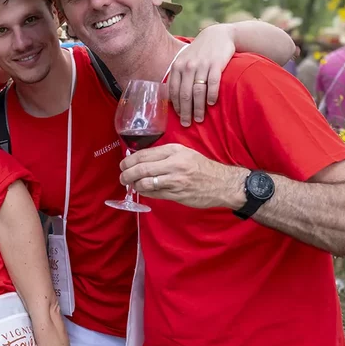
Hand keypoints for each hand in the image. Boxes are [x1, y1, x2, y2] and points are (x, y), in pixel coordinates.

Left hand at [119, 143, 245, 209]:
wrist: (222, 183)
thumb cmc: (202, 167)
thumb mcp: (184, 152)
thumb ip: (164, 154)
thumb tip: (141, 158)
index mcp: (174, 151)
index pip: (144, 155)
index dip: (129, 160)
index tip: (123, 164)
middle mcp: (174, 164)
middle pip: (142, 169)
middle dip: (127, 174)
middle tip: (122, 177)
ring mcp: (175, 180)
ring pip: (146, 183)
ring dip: (135, 185)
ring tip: (132, 185)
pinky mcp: (177, 194)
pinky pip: (155, 194)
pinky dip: (146, 192)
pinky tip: (144, 190)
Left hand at [167, 26, 237, 126]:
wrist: (219, 35)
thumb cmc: (200, 51)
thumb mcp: (185, 59)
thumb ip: (179, 75)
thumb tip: (173, 98)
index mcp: (177, 66)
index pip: (173, 90)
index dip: (176, 106)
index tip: (179, 117)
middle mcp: (188, 66)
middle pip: (184, 94)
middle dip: (185, 111)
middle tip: (187, 124)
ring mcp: (202, 65)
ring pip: (197, 91)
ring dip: (198, 108)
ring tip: (199, 118)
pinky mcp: (216, 64)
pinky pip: (213, 83)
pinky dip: (211, 95)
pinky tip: (211, 104)